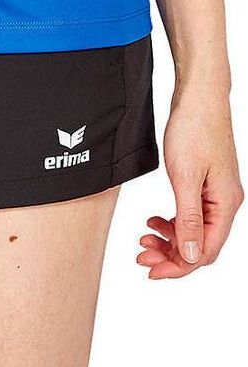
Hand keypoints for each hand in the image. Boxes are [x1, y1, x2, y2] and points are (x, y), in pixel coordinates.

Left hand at [137, 79, 243, 277]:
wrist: (198, 97)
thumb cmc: (195, 129)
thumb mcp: (186, 177)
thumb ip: (189, 218)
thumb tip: (191, 256)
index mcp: (225, 205)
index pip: (204, 252)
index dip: (178, 267)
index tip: (152, 270)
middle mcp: (224, 203)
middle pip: (199, 246)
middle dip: (170, 255)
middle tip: (142, 254)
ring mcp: (216, 194)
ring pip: (193, 231)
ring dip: (169, 239)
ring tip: (145, 237)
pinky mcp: (206, 185)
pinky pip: (191, 215)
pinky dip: (172, 222)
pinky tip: (155, 220)